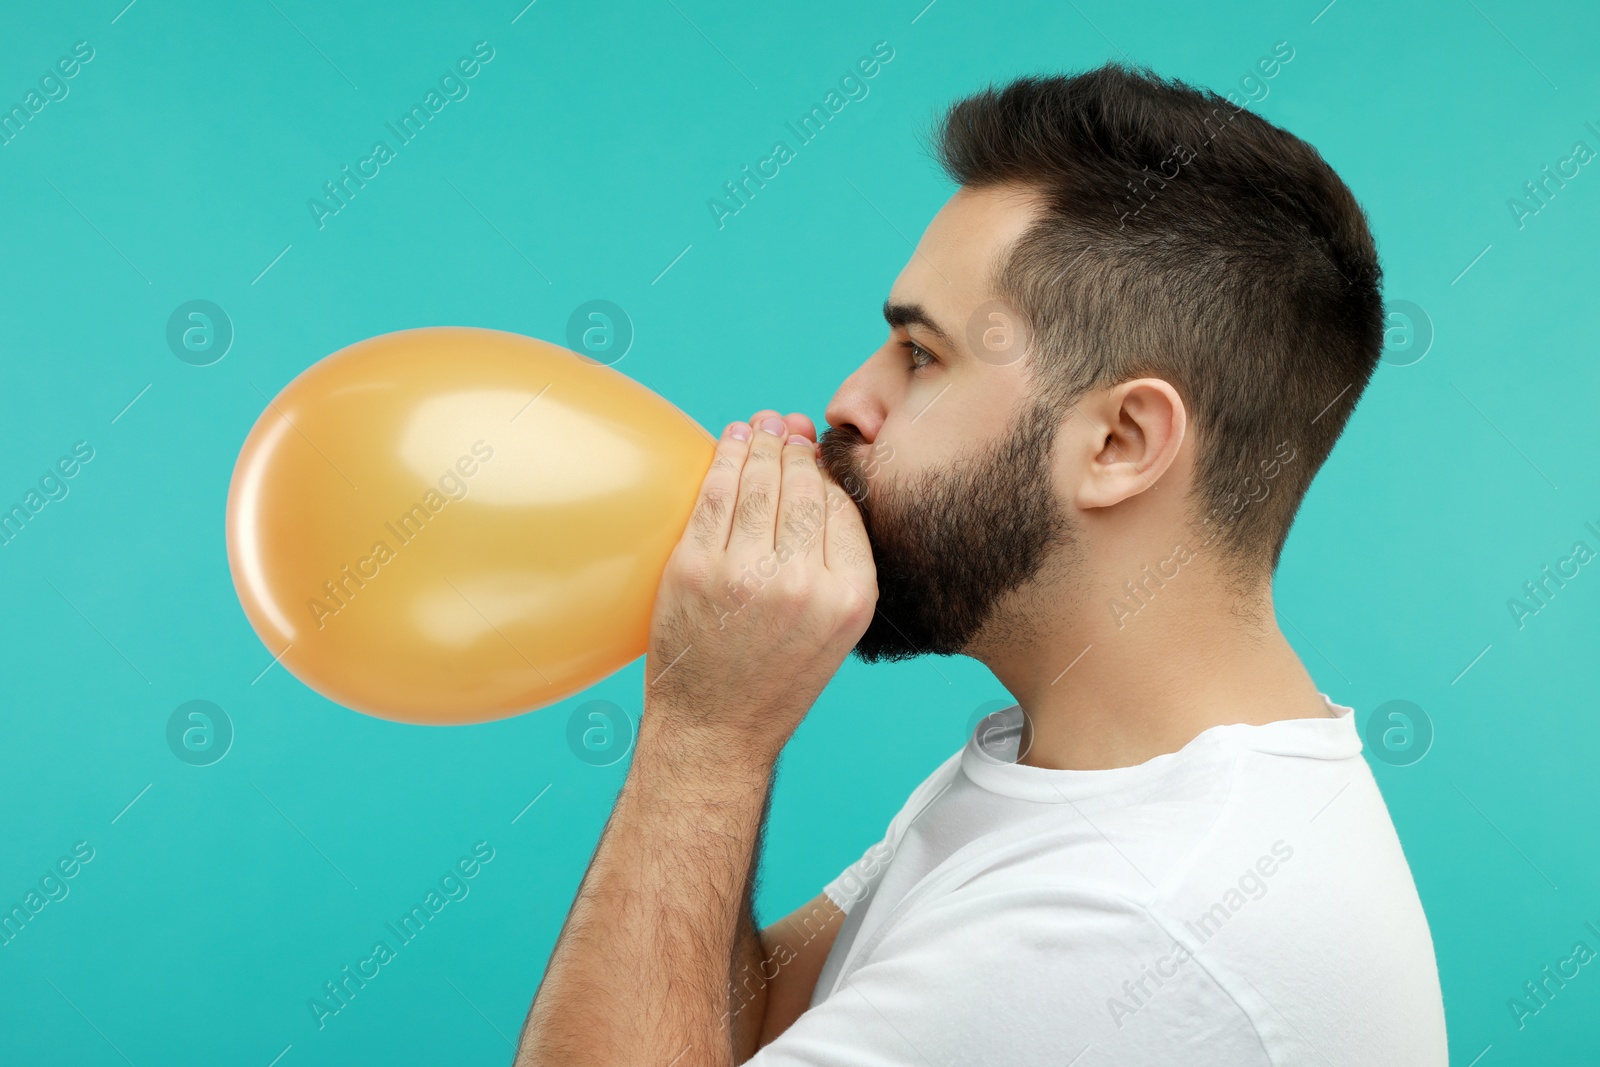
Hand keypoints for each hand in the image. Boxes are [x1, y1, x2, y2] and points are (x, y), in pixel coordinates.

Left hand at [642, 411, 877, 764]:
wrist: (716, 729)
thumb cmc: (775, 679)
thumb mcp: (836, 630)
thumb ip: (837, 562)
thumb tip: (824, 480)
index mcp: (850, 597)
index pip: (844, 507)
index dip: (828, 470)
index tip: (816, 447)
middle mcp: (804, 584)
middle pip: (804, 487)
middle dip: (795, 447)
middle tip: (786, 425)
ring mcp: (746, 574)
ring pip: (759, 483)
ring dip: (760, 443)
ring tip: (761, 424)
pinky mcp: (696, 569)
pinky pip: (715, 496)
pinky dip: (724, 459)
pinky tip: (731, 440)